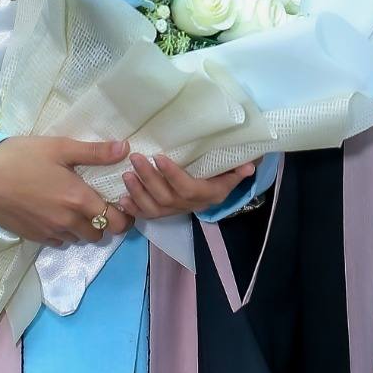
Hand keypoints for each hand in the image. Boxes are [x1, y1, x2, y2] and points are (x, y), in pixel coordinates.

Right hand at [0, 136, 131, 247]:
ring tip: (74, 206)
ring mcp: (49, 232)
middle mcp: (67, 221)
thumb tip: (125, 149)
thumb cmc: (22, 157)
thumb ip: (95, 152)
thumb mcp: (60, 147)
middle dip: (103, 222)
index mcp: (78, 199)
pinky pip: (58, 242)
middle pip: (99, 234)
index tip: (120, 203)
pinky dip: (62, 232)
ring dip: (82, 227)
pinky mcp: (32, 237)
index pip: (115, 222)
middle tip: (96, 202)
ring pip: (78, 239)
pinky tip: (54, 213)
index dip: (123, 215)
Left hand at [119, 153, 257, 220]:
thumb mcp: (232, 169)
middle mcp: (191, 205)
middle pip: (167, 197)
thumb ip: (238, 168)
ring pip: (154, 208)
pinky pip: (147, 216)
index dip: (172, 175)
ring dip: (138, 193)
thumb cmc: (223, 172)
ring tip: (126, 175)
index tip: (158, 157)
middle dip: (149, 179)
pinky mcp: (164, 213)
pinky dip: (134, 209)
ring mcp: (176, 211)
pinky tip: (121, 199)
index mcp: (208, 193)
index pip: (188, 188)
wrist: (217, 189)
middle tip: (135, 159)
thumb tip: (250, 163)